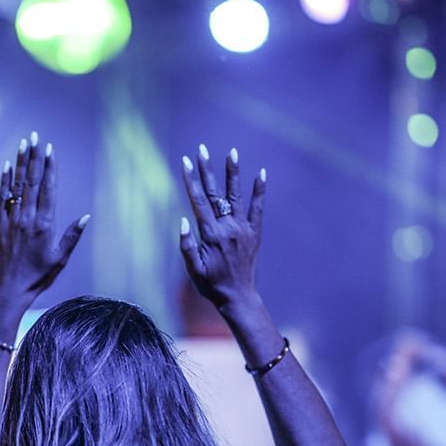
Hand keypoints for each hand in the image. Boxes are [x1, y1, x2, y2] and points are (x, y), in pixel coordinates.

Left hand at [0, 133, 87, 310]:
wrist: (11, 287)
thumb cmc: (39, 276)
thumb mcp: (60, 258)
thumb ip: (72, 236)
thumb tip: (86, 217)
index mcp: (44, 225)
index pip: (47, 190)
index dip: (49, 168)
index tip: (49, 149)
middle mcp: (27, 218)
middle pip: (32, 181)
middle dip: (34, 157)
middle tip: (35, 136)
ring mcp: (12, 219)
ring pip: (17, 185)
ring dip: (21, 162)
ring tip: (23, 142)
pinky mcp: (1, 223)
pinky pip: (3, 196)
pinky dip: (5, 179)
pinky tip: (8, 164)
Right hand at [179, 143, 265, 308]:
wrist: (238, 296)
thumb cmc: (210, 285)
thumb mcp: (193, 269)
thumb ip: (187, 245)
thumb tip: (183, 220)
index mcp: (211, 235)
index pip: (198, 201)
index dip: (191, 180)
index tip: (186, 161)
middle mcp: (228, 228)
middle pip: (215, 193)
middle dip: (207, 170)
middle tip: (202, 149)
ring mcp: (243, 229)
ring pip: (236, 196)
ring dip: (233, 173)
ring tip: (232, 152)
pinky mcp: (255, 233)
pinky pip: (258, 209)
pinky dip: (259, 191)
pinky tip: (261, 174)